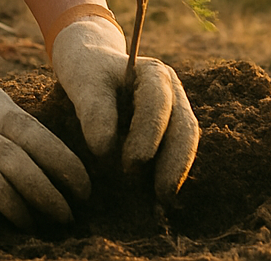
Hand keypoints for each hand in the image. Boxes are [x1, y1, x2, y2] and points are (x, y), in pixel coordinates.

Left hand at [49, 16, 198, 197]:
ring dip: (176, 172)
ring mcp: (174, 110)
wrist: (91, 66)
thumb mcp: (84, 82)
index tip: (130, 164)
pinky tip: (158, 199)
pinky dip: (169, 174)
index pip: (158, 102)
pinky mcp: (169, 131)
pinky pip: (176, 153)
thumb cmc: (87, 72)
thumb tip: (105, 151)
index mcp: (153, 72)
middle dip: (174, 162)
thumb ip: (94, 111)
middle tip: (159, 195)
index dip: (148, 133)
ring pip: (186, 141)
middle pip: (184, 126)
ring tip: (162, 203)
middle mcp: (171, 90)